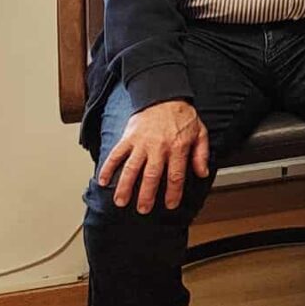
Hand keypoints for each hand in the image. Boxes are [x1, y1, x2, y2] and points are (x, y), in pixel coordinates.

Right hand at [97, 100, 209, 214]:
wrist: (164, 95)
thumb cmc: (182, 116)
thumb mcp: (200, 132)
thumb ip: (201, 154)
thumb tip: (202, 173)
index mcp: (178, 147)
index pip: (175, 176)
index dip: (173, 193)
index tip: (170, 205)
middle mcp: (158, 147)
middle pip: (151, 176)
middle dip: (146, 195)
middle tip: (143, 209)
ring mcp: (141, 143)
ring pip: (131, 168)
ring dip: (124, 187)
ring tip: (120, 201)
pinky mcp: (128, 137)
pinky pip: (116, 154)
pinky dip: (107, 167)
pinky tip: (102, 181)